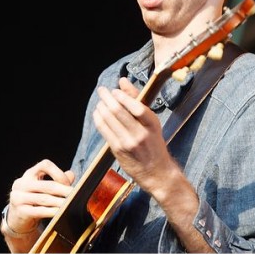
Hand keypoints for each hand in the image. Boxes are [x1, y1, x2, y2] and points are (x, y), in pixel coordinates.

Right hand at [6, 159, 74, 233]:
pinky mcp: (20, 211)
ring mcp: (18, 197)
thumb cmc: (34, 200)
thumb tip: (71, 174)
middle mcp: (22, 183)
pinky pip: (39, 211)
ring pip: (44, 199)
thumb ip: (57, 180)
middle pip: (47, 185)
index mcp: (29, 174)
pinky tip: (60, 213)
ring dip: (59, 202)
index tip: (68, 182)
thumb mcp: (43, 188)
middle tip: (75, 195)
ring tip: (70, 204)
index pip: (44, 165)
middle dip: (63, 190)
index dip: (58, 172)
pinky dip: (51, 212)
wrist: (17, 219)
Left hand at [92, 77, 178, 193]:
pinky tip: (98, 113)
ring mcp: (128, 143)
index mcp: (152, 125)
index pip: (137, 108)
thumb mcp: (152, 122)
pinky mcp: (118, 150)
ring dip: (101, 107)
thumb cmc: (154, 143)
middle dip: (107, 98)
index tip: (115, 91)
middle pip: (119, 112)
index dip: (123, 97)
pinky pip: (104, 130)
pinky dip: (98, 119)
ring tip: (100, 101)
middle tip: (102, 90)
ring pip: (109, 120)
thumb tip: (122, 81)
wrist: (157, 172)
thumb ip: (137, 99)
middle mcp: (141, 134)